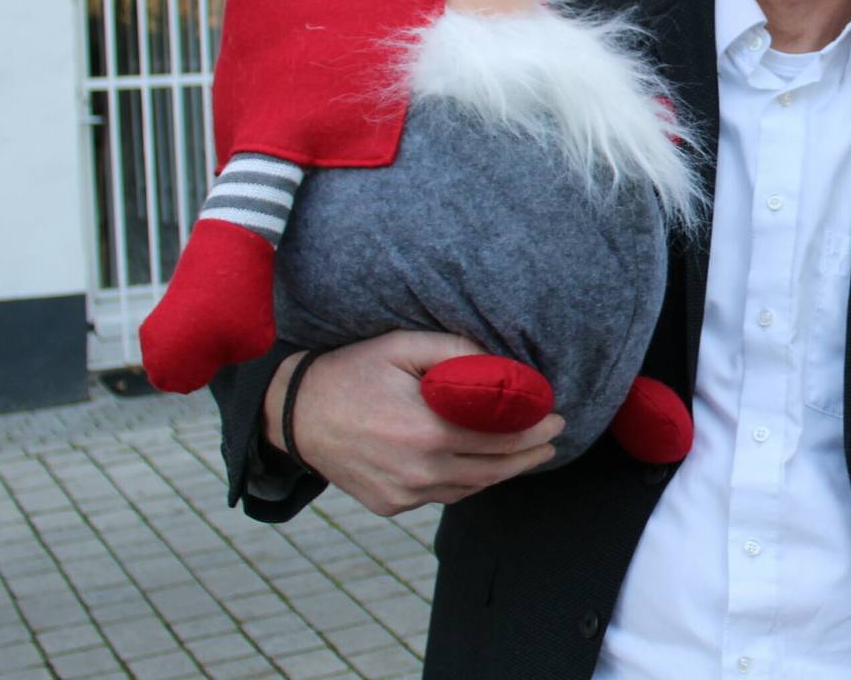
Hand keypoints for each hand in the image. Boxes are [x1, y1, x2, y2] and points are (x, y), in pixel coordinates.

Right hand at [265, 330, 563, 516]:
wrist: (293, 415)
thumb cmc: (351, 373)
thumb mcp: (401, 346)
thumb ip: (455, 352)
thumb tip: (501, 365)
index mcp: (427, 432)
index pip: (500, 438)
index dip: (534, 430)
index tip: (557, 418)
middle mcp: (419, 471)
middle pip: (494, 469)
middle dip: (530, 454)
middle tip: (552, 439)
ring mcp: (404, 493)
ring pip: (471, 488)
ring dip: (503, 471)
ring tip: (526, 454)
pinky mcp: (391, 505)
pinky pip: (443, 495)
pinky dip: (468, 481)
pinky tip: (481, 465)